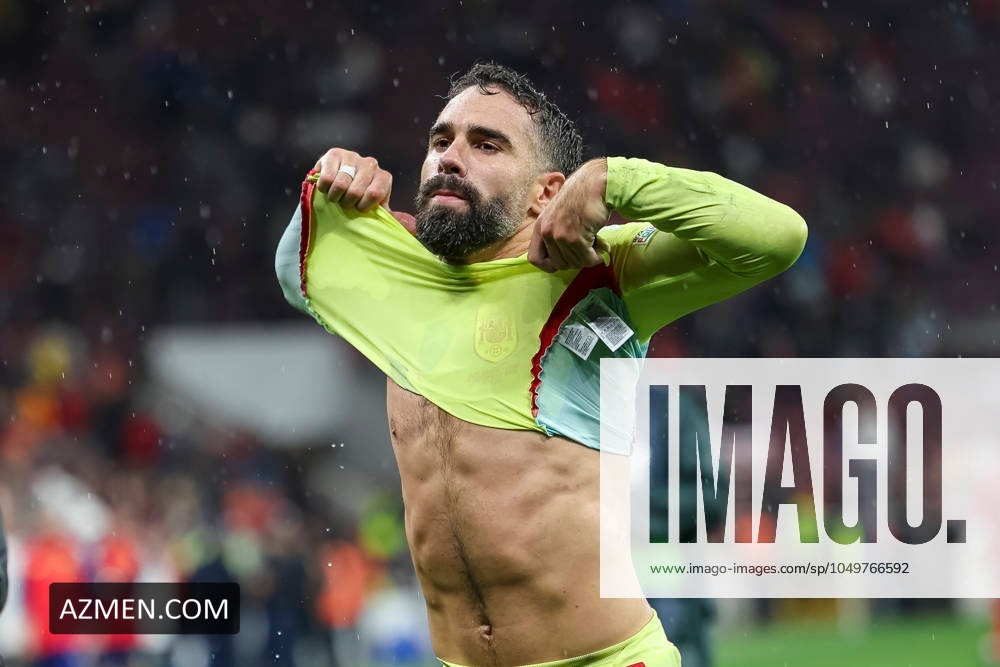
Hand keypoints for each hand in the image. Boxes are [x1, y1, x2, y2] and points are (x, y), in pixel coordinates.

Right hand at [313, 148, 392, 211]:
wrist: (338, 184)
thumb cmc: (359, 200)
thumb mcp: (376, 209)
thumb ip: (390, 217)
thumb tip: (412, 227)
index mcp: (384, 177)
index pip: (375, 194)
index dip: (363, 206)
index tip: (358, 209)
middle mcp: (371, 164)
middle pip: (355, 191)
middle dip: (347, 203)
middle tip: (344, 203)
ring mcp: (353, 157)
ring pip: (340, 184)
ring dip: (334, 196)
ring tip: (335, 196)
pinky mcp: (334, 154)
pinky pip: (327, 177)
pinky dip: (324, 187)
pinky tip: (326, 187)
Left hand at [528, 158, 610, 272]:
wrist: (596, 182)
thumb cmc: (582, 197)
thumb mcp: (559, 215)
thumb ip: (555, 234)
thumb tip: (561, 259)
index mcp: (540, 226)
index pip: (535, 259)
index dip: (550, 264)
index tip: (565, 260)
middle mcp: (546, 231)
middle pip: (559, 264)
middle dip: (576, 260)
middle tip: (588, 249)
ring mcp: (559, 235)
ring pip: (574, 263)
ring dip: (589, 257)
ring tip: (597, 243)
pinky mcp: (575, 238)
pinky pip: (587, 259)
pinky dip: (597, 256)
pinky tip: (603, 245)